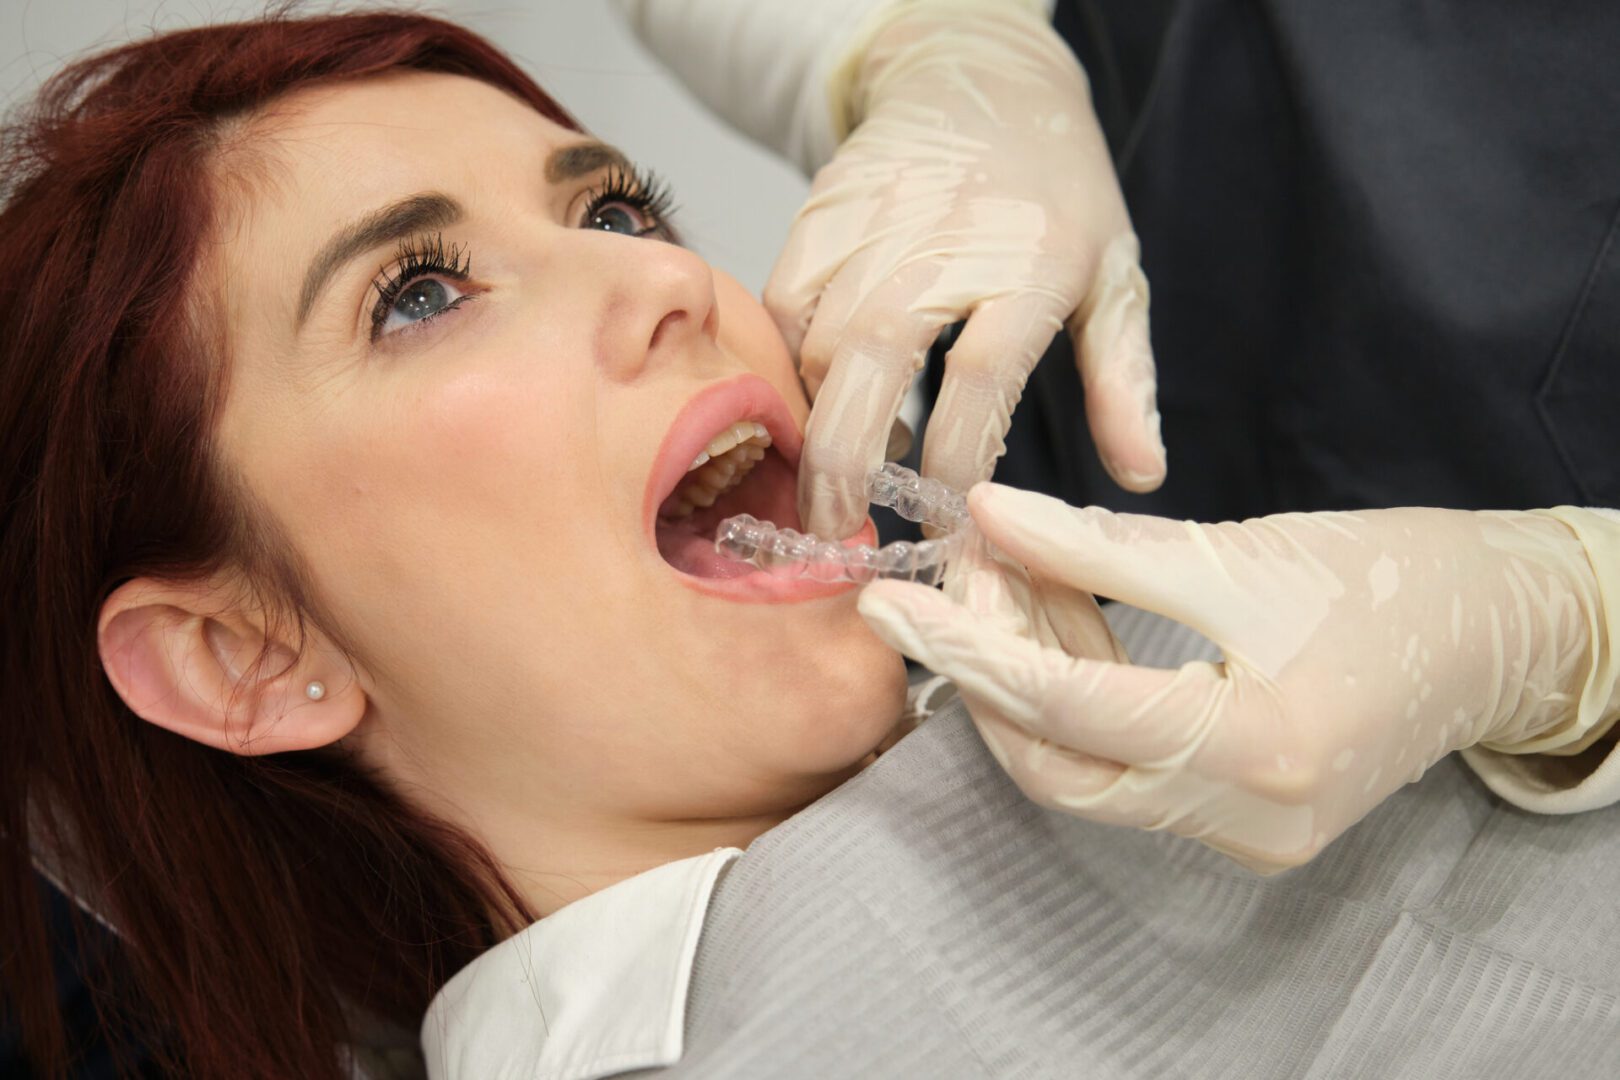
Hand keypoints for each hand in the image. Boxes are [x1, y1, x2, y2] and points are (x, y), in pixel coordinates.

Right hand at [769, 2, 1164, 538]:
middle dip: (845, 461)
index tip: (947, 518)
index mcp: (1030, 264)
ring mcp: (874, 222)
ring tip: (842, 468)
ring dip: (819, 420)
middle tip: (836, 527)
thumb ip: (1123, 383)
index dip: (954, 460)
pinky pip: (782, 303)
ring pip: (818, 340)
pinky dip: (787, 363)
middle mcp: (943, 241)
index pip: (982, 379)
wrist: (982, 78)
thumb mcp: (1114, 278)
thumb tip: (1142, 476)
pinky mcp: (822, 211)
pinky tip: (820, 395)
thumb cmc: (1056, 192)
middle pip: (875, 361)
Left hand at [859, 484, 1618, 872]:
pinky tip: (1055, 620)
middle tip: (948, 577)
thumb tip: (985, 516)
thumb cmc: (1390, 578)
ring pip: (1086, 769)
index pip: (1064, 709)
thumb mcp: (1238, 551)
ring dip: (1030, 678)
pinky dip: (1081, 698)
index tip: (889, 596)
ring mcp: (1244, 834)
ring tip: (1000, 579)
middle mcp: (1244, 819)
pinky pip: (1126, 768)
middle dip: (988, 669)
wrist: (1499, 632)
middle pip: (1058, 762)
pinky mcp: (1241, 820)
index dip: (966, 648)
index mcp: (1255, 749)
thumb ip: (1099, 548)